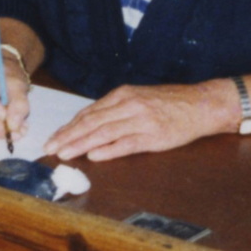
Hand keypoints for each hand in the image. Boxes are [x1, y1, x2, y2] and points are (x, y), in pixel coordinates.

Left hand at [42, 81, 231, 161]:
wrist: (201, 104)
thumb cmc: (170, 103)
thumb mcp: (139, 99)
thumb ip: (115, 110)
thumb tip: (88, 124)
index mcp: (123, 95)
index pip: (89, 112)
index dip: (69, 127)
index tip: (53, 138)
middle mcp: (129, 105)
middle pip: (91, 122)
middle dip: (68, 136)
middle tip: (49, 148)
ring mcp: (141, 120)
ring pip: (104, 132)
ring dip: (80, 143)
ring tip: (64, 154)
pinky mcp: (153, 135)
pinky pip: (126, 143)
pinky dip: (108, 150)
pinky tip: (94, 155)